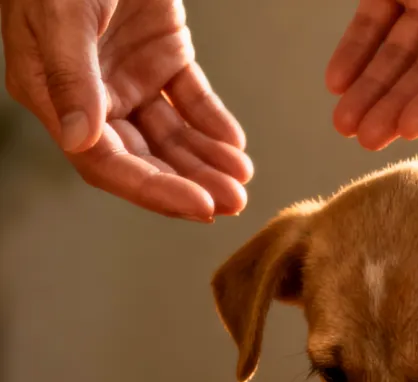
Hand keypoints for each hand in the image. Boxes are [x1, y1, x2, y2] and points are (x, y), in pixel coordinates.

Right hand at [1, 0, 251, 221]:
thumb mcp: (62, 18)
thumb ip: (73, 80)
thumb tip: (81, 143)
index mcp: (54, 94)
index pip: (105, 162)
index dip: (153, 189)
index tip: (200, 208)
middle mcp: (92, 95)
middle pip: (143, 157)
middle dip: (189, 183)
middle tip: (234, 204)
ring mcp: (128, 76)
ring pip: (171, 135)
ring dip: (207, 161)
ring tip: (243, 181)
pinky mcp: (162, 54)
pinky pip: (190, 100)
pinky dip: (214, 123)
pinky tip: (237, 146)